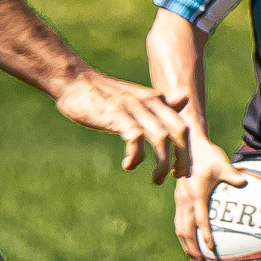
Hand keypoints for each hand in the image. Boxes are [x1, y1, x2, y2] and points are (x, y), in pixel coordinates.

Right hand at [53, 70, 189, 183]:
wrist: (73, 81)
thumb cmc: (103, 94)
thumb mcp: (136, 97)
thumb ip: (160, 103)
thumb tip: (185, 98)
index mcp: (156, 99)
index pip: (183, 125)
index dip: (187, 150)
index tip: (179, 170)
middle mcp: (149, 102)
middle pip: (179, 131)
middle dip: (182, 158)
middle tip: (175, 177)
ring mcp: (133, 108)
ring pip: (161, 137)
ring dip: (162, 163)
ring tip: (156, 179)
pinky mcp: (116, 114)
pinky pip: (135, 137)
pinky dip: (136, 156)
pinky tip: (128, 166)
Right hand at [173, 141, 246, 260]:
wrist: (187, 146)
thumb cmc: (208, 155)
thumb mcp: (221, 163)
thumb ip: (232, 174)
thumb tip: (244, 182)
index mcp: (196, 194)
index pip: (200, 219)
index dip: (205, 235)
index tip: (210, 249)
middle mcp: (185, 200)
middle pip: (186, 230)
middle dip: (192, 248)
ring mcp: (180, 200)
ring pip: (180, 228)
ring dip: (186, 245)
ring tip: (194, 259)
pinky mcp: (179, 199)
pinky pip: (179, 221)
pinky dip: (183, 235)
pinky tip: (190, 243)